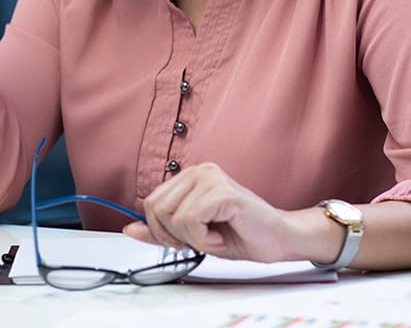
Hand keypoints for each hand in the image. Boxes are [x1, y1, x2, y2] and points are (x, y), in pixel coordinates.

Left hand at [122, 163, 297, 261]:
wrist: (279, 239)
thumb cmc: (241, 234)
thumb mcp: (193, 235)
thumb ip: (161, 231)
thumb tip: (130, 228)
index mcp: (190, 177)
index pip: (151, 202)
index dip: (160, 230)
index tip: (182, 239)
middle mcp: (200, 171)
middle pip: (156, 209)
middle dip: (175, 235)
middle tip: (201, 239)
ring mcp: (211, 178)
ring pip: (174, 217)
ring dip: (194, 239)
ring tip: (216, 235)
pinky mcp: (223, 192)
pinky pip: (192, 221)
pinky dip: (204, 239)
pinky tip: (222, 235)